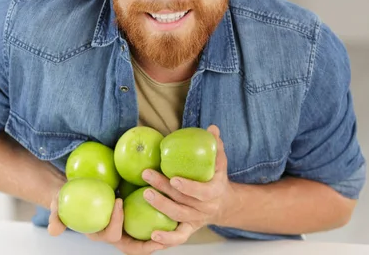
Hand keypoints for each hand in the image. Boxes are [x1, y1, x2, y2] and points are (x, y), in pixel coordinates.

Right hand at [48, 190, 166, 254]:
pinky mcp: (134, 223)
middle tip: (161, 237)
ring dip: (160, 239)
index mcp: (99, 234)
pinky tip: (174, 212)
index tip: (119, 201)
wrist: (77, 192)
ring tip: (175, 231)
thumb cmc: (68, 198)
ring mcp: (125, 231)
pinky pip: (149, 227)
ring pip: (145, 242)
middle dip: (148, 246)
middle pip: (133, 248)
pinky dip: (161, 224)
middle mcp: (114, 236)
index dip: (115, 221)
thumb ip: (57, 216)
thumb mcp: (59, 205)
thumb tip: (53, 231)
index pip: (111, 235)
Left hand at [140, 125, 231, 246]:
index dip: (189, 187)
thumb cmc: (216, 177)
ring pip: (177, 216)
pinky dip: (166, 240)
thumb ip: (216, 145)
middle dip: (164, 189)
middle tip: (147, 175)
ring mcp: (196, 220)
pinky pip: (178, 238)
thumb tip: (212, 128)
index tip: (174, 178)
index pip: (203, 192)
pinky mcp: (189, 229)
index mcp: (215, 191)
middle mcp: (206, 209)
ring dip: (160, 206)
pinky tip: (152, 236)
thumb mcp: (220, 161)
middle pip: (184, 201)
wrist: (223, 203)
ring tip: (145, 193)